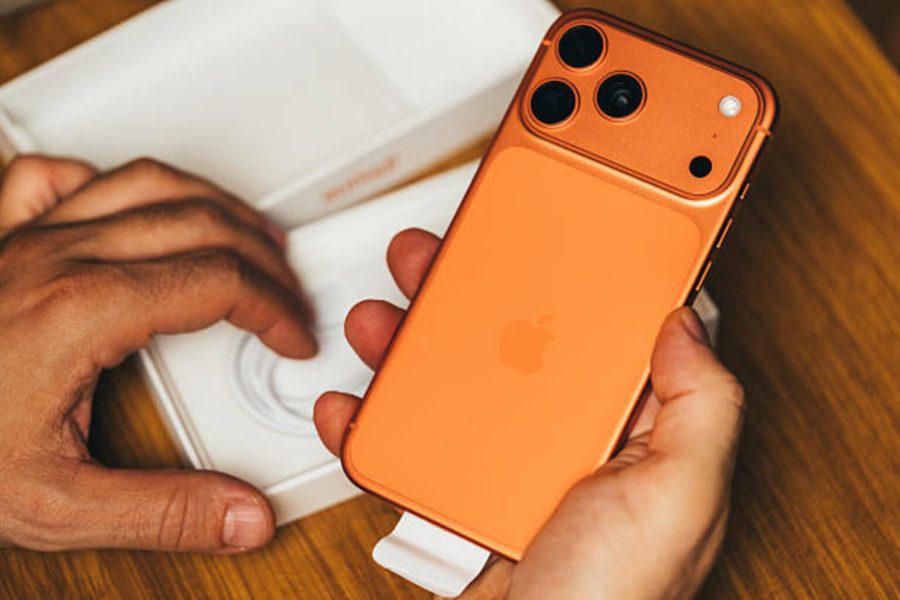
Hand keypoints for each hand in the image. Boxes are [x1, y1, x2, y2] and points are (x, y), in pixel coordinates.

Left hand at [0, 155, 315, 552]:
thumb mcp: (54, 506)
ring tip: (249, 233)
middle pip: (199, 222)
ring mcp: (23, 239)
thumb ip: (162, 511)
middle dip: (263, 258)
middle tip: (286, 296)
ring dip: (214, 205)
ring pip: (147, 183)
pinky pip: (60, 178)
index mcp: (81, 312)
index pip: (218, 281)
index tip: (291, 336)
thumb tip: (241, 515)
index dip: (275, 307)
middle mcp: (56, 259)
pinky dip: (113, 181)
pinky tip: (134, 203)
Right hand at [315, 228, 745, 598]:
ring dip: (413, 341)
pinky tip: (353, 402)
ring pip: (456, 382)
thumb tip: (685, 319)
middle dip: (473, 291)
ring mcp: (507, 469)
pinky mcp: (457, 497)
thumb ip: (703, 405)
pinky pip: (411, 444)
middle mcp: (568, 444)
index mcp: (631, 432)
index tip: (549, 228)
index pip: (608, 332)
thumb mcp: (680, 499)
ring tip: (383, 313)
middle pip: (517, 343)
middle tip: (443, 254)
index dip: (579, 276)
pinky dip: (374, 420)